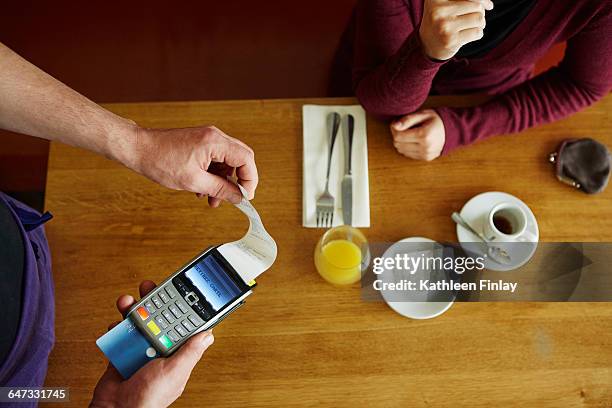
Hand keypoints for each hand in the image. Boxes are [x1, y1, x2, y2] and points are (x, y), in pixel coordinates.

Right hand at [90, 281, 213, 407]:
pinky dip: (116, 328)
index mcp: (177, 354)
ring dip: (132, 310)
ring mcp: (141, 350)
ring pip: (138, 323)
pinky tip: (117, 325)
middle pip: (159, 318)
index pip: (183, 325)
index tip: (180, 291)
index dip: (182, 307)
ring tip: (128, 302)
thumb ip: (190, 352)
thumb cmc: (148, 399)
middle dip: (153, 301)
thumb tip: (209, 334)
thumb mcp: (174, 372)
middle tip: (149, 287)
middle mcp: (160, 350)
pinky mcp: (123, 353)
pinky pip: (120, 335)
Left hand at [128, 126, 257, 206]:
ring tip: (212, 198)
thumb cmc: (160, 161)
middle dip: (237, 181)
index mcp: (215, 142)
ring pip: (228, 162)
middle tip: (233, 198)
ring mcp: (207, 138)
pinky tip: (203, 189)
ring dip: (223, 181)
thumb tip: (238, 198)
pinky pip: (216, 160)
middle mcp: (214, 136)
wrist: (138, 149)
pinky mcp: (200, 143)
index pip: (246, 159)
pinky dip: (214, 175)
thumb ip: (220, 190)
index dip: (249, 179)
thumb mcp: (193, 182)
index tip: (245, 196)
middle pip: (240, 158)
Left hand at [390, 109, 445, 160]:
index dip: (394, 129)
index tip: (397, 123)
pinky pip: (408, 155)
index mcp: (424, 135)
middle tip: (402, 127)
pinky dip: (407, 147)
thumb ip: (407, 120)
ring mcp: (426, 154)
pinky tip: (413, 140)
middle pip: (398, 144)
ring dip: (401, 142)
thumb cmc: (437, 120)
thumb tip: (394, 126)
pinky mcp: (426, 158)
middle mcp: (425, 147)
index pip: (398, 136)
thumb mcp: (423, 115)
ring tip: (409, 133)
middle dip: (397, 135)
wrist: (453, 130)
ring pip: (401, 151)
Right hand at [419, 0, 491, 59]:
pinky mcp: (450, 40)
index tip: (489, 6)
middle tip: (471, 19)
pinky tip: (467, 36)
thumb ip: (466, 0)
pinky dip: (477, 34)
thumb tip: (489, 5)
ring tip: (470, 27)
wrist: (426, 45)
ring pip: (479, 19)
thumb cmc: (442, 20)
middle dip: (479, 13)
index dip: (483, 0)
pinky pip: (477, 32)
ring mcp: (444, 26)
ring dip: (480, 24)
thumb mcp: (447, 4)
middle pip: (477, 6)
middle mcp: (438, 10)